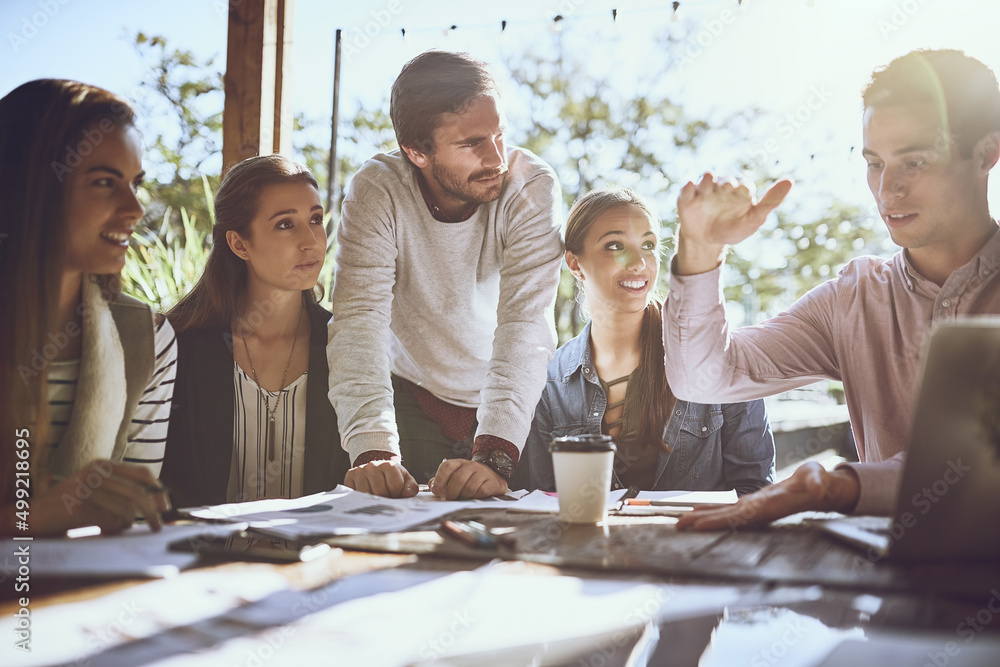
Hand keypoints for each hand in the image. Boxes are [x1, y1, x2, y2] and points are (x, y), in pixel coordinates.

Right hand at [14, 460, 169, 536]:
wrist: (32, 515)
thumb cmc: (69, 506)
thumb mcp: (95, 489)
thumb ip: (120, 491)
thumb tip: (155, 504)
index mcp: (103, 465)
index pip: (142, 474)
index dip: (158, 491)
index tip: (165, 507)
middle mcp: (95, 473)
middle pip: (137, 494)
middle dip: (152, 513)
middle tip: (156, 527)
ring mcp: (86, 489)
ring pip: (125, 510)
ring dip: (126, 524)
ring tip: (116, 527)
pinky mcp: (78, 507)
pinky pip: (110, 521)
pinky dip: (113, 529)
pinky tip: (105, 530)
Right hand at [344, 459, 418, 497]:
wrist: (376, 469)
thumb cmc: (392, 477)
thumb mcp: (404, 479)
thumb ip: (410, 487)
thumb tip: (408, 494)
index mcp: (389, 465)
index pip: (395, 487)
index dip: (397, 495)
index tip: (396, 494)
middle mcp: (373, 466)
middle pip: (380, 493)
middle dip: (385, 499)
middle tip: (386, 497)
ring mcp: (360, 471)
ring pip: (366, 495)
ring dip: (372, 500)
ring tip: (377, 496)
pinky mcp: (349, 477)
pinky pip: (354, 495)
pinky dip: (361, 499)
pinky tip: (366, 496)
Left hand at [428, 459, 507, 499]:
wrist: (494, 474)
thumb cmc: (471, 477)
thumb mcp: (456, 475)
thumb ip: (442, 480)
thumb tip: (432, 485)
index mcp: (459, 463)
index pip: (447, 467)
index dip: (440, 479)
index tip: (436, 491)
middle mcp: (471, 466)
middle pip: (458, 479)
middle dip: (451, 493)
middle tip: (450, 500)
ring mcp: (482, 473)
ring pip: (469, 487)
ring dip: (463, 497)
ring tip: (462, 499)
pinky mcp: (492, 482)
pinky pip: (481, 491)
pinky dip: (475, 497)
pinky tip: (473, 498)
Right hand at [675, 173, 791, 274]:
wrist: (707, 242)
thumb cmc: (732, 229)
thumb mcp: (753, 219)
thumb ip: (770, 201)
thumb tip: (790, 181)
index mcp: (739, 191)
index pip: (743, 185)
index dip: (743, 189)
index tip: (743, 194)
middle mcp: (722, 187)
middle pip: (724, 180)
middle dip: (726, 184)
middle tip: (727, 189)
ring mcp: (704, 191)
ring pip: (706, 180)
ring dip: (708, 181)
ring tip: (708, 183)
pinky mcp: (687, 198)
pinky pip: (686, 190)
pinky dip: (687, 188)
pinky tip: (690, 187)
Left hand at [675, 462, 860, 530]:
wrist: (819, 490)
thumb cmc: (817, 483)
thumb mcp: (819, 479)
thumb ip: (818, 483)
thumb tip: (819, 487)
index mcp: (769, 506)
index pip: (740, 516)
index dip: (720, 520)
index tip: (700, 525)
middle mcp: (758, 511)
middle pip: (726, 518)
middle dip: (703, 522)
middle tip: (679, 526)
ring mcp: (754, 509)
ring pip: (724, 515)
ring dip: (703, 517)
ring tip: (681, 521)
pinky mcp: (752, 505)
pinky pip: (728, 509)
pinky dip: (712, 510)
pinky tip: (698, 511)